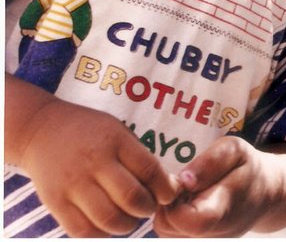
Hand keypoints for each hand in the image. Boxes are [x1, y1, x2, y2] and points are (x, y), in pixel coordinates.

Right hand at [17, 97, 177, 236]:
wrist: (41, 130)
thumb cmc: (88, 131)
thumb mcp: (116, 130)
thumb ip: (138, 156)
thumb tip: (166, 187)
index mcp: (114, 139)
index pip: (149, 170)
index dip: (165, 188)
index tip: (167, 194)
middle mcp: (94, 161)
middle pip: (131, 198)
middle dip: (147, 209)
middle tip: (146, 206)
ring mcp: (73, 183)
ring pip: (109, 220)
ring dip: (126, 225)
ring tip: (128, 217)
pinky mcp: (56, 202)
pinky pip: (84, 231)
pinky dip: (101, 234)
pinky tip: (106, 224)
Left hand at [154, 136, 285, 237]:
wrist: (270, 192)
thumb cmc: (249, 166)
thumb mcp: (234, 150)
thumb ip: (209, 163)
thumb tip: (182, 180)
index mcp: (223, 207)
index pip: (186, 221)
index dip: (170, 202)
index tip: (178, 182)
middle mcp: (217, 234)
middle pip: (169, 230)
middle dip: (166, 206)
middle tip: (180, 185)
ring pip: (170, 235)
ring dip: (170, 214)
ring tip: (186, 194)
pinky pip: (177, 237)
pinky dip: (176, 221)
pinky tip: (189, 205)